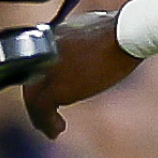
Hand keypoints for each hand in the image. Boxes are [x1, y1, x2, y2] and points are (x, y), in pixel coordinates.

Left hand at [23, 11, 142, 138]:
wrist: (124, 34)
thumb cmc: (122, 29)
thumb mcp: (96, 27)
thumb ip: (83, 39)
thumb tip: (91, 48)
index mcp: (52, 35)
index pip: (40, 61)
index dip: (44, 79)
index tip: (52, 91)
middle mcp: (42, 53)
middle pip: (32, 80)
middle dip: (39, 100)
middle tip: (47, 114)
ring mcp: (45, 70)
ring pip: (33, 97)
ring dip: (40, 116)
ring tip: (52, 128)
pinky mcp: (54, 88)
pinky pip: (42, 110)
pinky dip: (46, 123)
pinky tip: (56, 130)